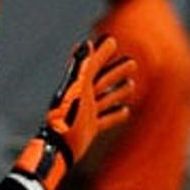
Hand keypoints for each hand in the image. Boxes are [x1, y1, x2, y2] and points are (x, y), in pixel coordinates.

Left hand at [10, 36, 135, 189]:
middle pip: (103, 79)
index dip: (102, 52)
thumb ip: (80, 67)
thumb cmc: (64, 119)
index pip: (93, 63)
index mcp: (79, 85)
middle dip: (116, 70)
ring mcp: (87, 112)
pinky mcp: (90, 128)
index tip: (111, 40)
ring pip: (107, 98)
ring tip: (131, 85)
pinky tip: (126, 112)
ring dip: (118, 92)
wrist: (58, 149)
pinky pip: (106, 120)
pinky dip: (115, 115)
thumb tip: (85, 43)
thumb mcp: (74, 90)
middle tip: (131, 62)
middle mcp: (83, 97)